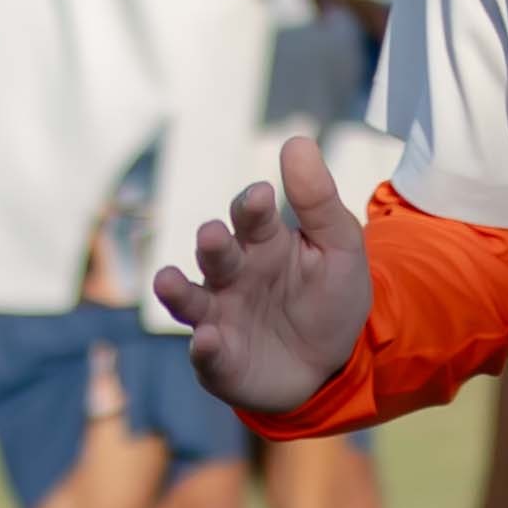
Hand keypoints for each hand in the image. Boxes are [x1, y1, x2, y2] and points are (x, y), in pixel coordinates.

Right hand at [156, 125, 373, 415]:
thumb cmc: (329, 299)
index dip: (253, 206)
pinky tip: (207, 340)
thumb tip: (298, 141)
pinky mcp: (218, 360)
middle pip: (216, 254)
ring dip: (178, 290)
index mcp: (262, 242)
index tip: (262, 195)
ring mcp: (219, 317)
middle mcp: (232, 275)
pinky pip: (205, 354)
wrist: (331, 366)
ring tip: (167, 281)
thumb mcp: (340, 249)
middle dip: (212, 244)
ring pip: (190, 300)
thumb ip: (318, 201)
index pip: (252, 217)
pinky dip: (203, 349)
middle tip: (212, 235)